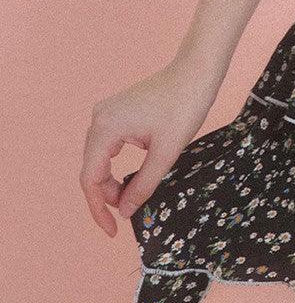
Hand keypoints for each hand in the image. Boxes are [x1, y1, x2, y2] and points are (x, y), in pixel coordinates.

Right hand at [79, 57, 224, 237]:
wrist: (197, 71)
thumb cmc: (185, 106)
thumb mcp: (166, 153)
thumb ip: (143, 186)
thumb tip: (124, 212)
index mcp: (106, 128)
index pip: (90, 179)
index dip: (98, 209)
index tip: (112, 231)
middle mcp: (99, 118)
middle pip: (92, 169)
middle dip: (106, 196)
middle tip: (128, 214)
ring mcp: (106, 112)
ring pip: (99, 158)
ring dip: (111, 182)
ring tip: (131, 198)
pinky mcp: (117, 111)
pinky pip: (108, 146)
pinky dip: (116, 165)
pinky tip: (130, 178)